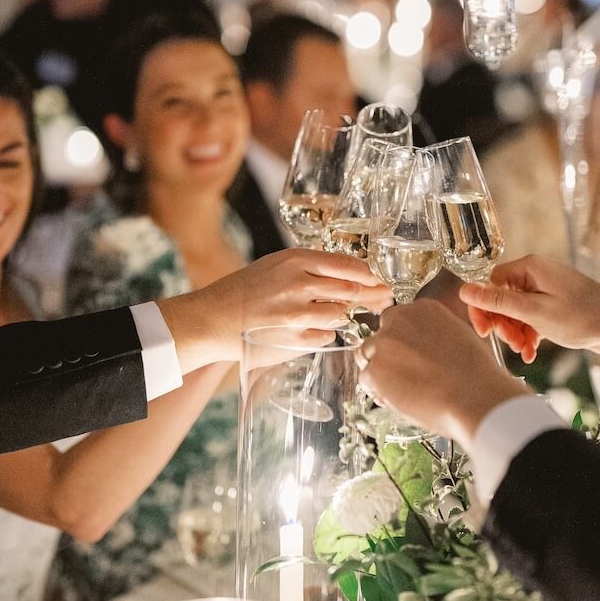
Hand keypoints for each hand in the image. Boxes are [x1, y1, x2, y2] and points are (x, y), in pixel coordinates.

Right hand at [161, 249, 392, 370]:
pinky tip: (311, 329)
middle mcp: (299, 284)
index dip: (370, 274)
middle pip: (352, 290)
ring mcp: (298, 314)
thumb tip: (353, 275)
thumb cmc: (248, 289)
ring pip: (342, 315)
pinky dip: (325, 334)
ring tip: (333, 315)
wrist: (215, 318)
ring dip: (344, 316)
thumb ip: (312, 267)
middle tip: (384, 300)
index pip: (347, 265)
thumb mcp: (278, 265)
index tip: (380, 280)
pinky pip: (327, 337)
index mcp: (296, 260)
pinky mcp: (295, 340)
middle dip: (373, 296)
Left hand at [358, 300, 529, 451]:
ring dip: (380, 371)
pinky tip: (401, 399)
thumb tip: (426, 345)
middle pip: (380, 335)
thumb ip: (435, 333)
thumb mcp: (460, 336)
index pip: (399, 319)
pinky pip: (367, 380)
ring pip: (368, 356)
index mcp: (423, 308)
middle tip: (404, 373)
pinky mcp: (374, 370)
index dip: (403, 341)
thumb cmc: (476, 373)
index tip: (410, 354)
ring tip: (404, 389)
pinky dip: (379, 391)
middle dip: (387, 353)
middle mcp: (399, 319)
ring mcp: (383, 343)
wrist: (473, 395)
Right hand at [460, 255, 599, 389]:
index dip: (484, 307)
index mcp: (530, 267)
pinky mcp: (556, 302)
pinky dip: (529, 333)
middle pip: (503, 296)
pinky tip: (531, 352)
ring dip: (516, 332)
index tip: (484, 331)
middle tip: (510, 342)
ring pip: (517, 310)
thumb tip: (465, 290)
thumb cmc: (581, 317)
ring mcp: (548, 288)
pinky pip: (532, 316)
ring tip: (524, 351)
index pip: (490, 281)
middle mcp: (537, 273)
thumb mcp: (534, 312)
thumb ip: (498, 302)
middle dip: (503, 323)